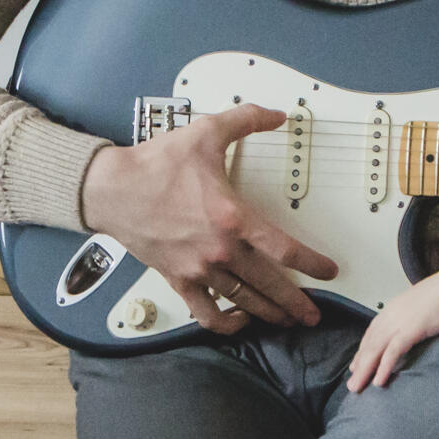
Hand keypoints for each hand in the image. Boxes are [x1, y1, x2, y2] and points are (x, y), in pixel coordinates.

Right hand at [80, 103, 339, 332]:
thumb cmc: (155, 165)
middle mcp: (218, 249)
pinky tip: (238, 321)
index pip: (283, 249)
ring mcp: (198, 269)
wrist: (111, 188)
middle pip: (268, 285)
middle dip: (295, 303)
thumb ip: (245, 120)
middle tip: (313, 314)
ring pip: (242, 302)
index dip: (311, 263)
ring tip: (285, 321)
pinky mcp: (178, 279)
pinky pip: (205, 312)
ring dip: (267, 314)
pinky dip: (224, 323)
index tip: (328, 270)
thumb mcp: (205, 133)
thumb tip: (276, 114)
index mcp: (231, 217)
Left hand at [345, 265, 438, 390]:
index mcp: (394, 308)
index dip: (363, 350)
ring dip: (364, 370)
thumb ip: (416, 315)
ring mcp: (401, 321)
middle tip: (351, 384)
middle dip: (359, 365)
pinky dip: (384, 367)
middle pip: (370, 343)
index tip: (357, 365)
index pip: (373, 332)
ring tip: (356, 387)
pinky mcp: (412, 329)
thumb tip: (418, 325)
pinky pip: (393, 351)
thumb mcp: (426, 304)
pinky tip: (378, 381)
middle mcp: (392, 314)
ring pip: (375, 349)